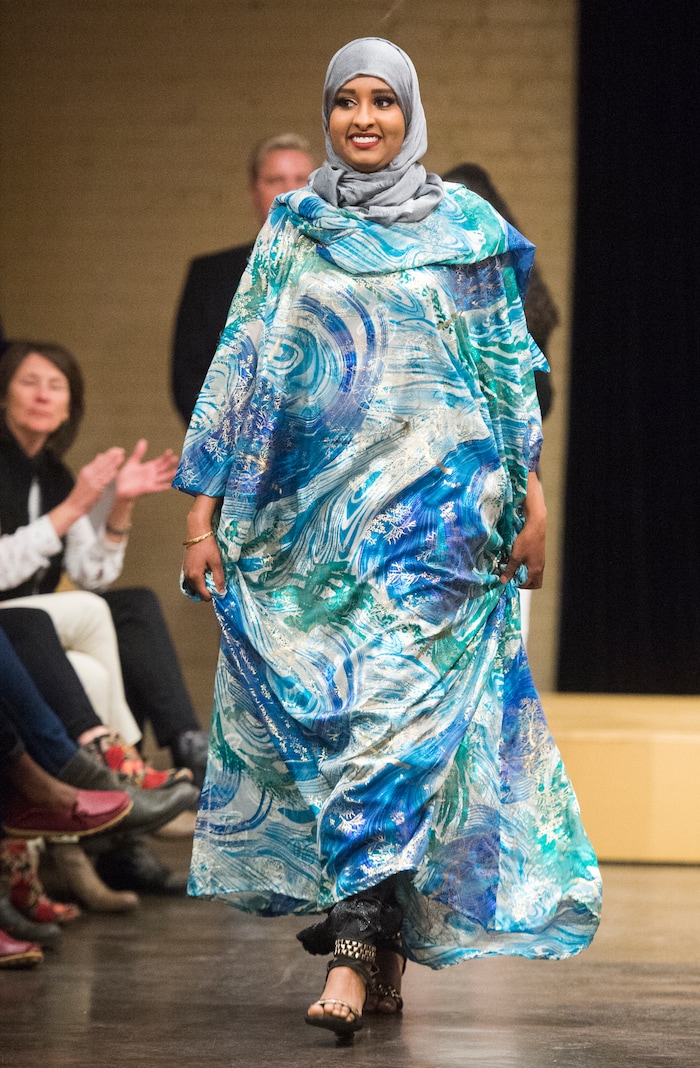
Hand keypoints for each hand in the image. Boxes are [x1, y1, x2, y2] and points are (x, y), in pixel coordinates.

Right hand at [69, 447, 125, 514]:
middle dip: (112, 456)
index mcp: (87, 470)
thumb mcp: (86, 477)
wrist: (74, 505)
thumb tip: (100, 456)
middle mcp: (88, 474)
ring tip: (121, 457)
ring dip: (113, 463)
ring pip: (104, 470)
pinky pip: (103, 481)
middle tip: (121, 450)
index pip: (99, 460)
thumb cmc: (82, 492)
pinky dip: (110, 475)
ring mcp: (91, 481)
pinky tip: (116, 471)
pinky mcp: (94, 489)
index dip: (109, 454)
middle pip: (102, 463)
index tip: (117, 449)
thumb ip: (94, 467)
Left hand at [115, 439, 178, 500]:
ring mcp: (151, 482)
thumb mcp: (133, 462)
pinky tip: (169, 485)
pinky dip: (162, 487)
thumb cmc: (126, 477)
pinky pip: (156, 488)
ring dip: (169, 475)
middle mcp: (152, 475)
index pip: (160, 461)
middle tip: (176, 458)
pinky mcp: (147, 489)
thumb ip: (138, 453)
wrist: (120, 489)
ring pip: (163, 477)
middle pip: (164, 468)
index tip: (170, 451)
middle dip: (169, 463)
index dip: (165, 456)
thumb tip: (143, 441)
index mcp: (149, 468)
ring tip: (176, 471)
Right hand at [182, 535, 224, 600]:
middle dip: (208, 591)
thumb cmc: (207, 546)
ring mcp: (185, 573)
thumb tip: (221, 592)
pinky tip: (205, 573)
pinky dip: (199, 581)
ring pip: (194, 587)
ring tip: (211, 577)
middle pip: (198, 593)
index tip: (221, 588)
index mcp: (195, 577)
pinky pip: (192, 581)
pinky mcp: (185, 568)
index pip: (204, 595)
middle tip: (217, 581)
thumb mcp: (216, 563)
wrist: (197, 534)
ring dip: (203, 586)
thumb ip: (219, 579)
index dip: (214, 594)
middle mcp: (188, 577)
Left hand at [500, 472, 545, 589]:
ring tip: (513, 567)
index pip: (528, 586)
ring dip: (523, 573)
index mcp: (535, 570)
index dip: (517, 585)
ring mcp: (540, 561)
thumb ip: (510, 570)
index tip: (507, 580)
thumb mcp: (515, 556)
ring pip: (532, 574)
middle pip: (533, 583)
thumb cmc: (527, 540)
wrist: (536, 524)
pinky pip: (532, 566)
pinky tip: (517, 559)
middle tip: (511, 576)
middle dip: (522, 582)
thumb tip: (503, 581)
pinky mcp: (538, 555)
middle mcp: (540, 568)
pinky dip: (525, 566)